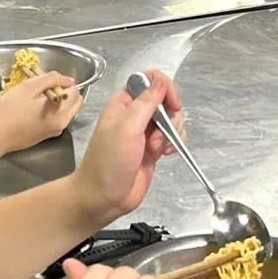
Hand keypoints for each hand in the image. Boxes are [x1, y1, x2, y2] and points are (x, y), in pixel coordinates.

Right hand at [0, 71, 82, 158]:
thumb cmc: (8, 110)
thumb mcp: (28, 87)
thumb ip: (51, 79)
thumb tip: (69, 80)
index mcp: (61, 112)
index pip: (74, 90)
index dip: (60, 82)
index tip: (42, 82)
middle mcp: (62, 124)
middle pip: (74, 102)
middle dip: (62, 91)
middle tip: (41, 89)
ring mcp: (54, 132)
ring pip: (66, 110)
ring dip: (56, 100)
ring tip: (34, 98)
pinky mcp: (45, 136)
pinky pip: (56, 118)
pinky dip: (50, 110)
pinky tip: (31, 109)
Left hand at [70, 68, 181, 222]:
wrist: (102, 198)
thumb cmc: (109, 161)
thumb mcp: (126, 128)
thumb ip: (146, 103)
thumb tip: (161, 80)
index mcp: (123, 103)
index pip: (149, 80)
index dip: (165, 88)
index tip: (172, 105)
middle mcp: (135, 114)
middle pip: (165, 100)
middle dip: (169, 116)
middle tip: (158, 135)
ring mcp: (145, 132)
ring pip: (171, 119)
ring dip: (171, 133)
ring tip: (157, 149)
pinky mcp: (153, 148)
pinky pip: (172, 137)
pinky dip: (174, 143)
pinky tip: (166, 154)